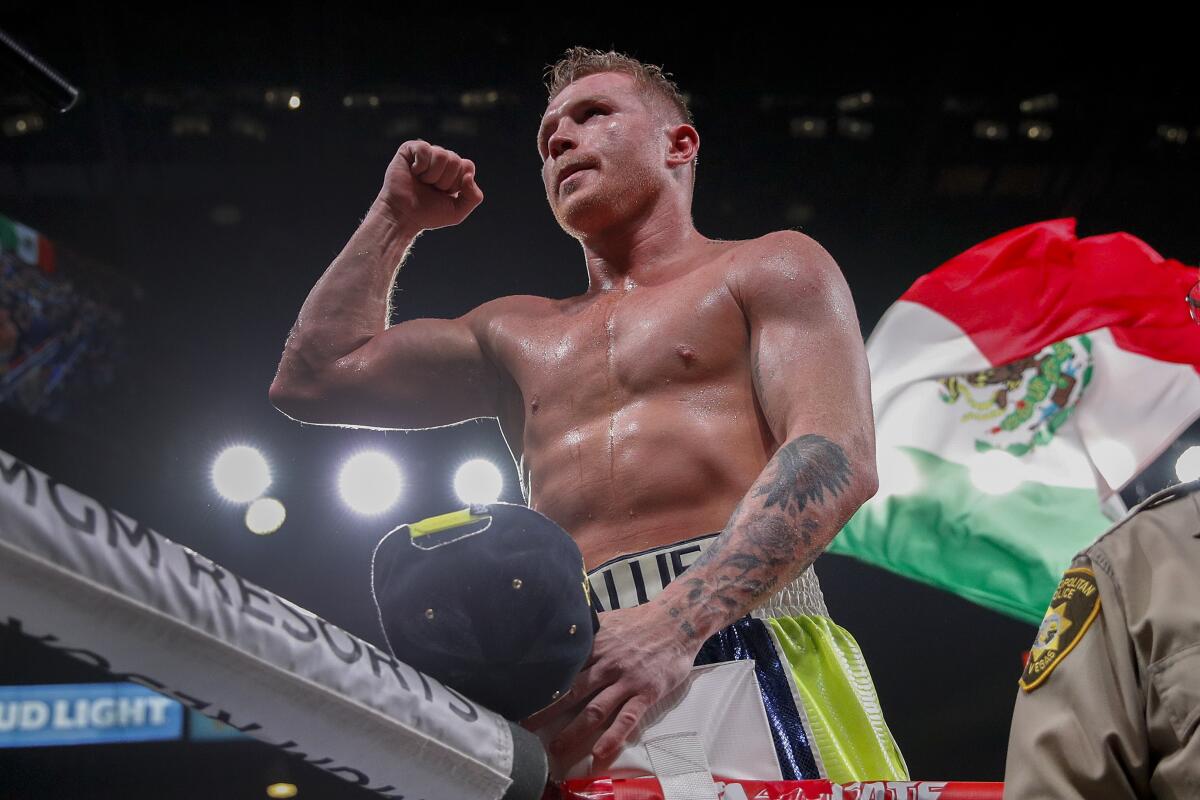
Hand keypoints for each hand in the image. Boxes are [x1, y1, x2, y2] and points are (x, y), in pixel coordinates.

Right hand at [373, 140, 483, 231]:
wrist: (404, 216)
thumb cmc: (428, 214)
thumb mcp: (458, 211)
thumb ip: (474, 197)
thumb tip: (469, 176)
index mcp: (454, 171)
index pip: (467, 165)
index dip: (457, 182)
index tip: (445, 193)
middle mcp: (441, 159)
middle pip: (455, 160)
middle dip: (444, 181)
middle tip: (431, 189)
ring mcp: (426, 153)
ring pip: (442, 155)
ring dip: (432, 175)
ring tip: (422, 182)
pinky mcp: (409, 149)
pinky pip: (424, 149)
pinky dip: (420, 166)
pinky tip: (413, 173)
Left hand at [521, 601, 697, 766]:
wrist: (677, 619)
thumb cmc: (639, 622)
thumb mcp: (607, 621)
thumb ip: (584, 632)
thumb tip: (557, 629)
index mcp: (594, 646)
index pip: (561, 667)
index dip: (539, 683)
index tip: (517, 696)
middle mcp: (606, 663)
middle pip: (570, 691)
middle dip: (545, 712)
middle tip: (524, 729)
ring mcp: (626, 679)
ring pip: (595, 708)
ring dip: (574, 731)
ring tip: (555, 749)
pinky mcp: (646, 692)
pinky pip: (628, 717)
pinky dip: (614, 736)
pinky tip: (600, 752)